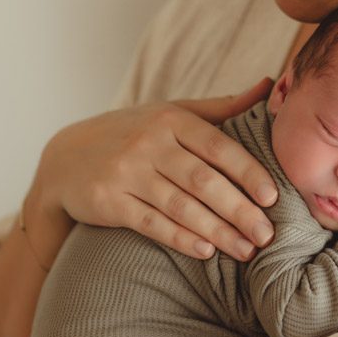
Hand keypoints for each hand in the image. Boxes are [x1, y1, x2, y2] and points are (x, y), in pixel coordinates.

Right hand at [35, 78, 278, 261]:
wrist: (65, 158)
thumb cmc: (132, 134)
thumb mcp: (170, 113)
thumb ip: (220, 107)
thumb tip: (267, 85)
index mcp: (170, 120)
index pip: (217, 146)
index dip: (248, 171)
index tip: (273, 196)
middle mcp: (148, 144)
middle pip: (203, 180)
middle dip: (239, 209)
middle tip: (267, 234)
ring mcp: (127, 173)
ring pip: (180, 206)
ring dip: (217, 231)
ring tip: (246, 249)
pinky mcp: (109, 202)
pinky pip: (151, 223)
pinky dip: (180, 238)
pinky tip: (206, 251)